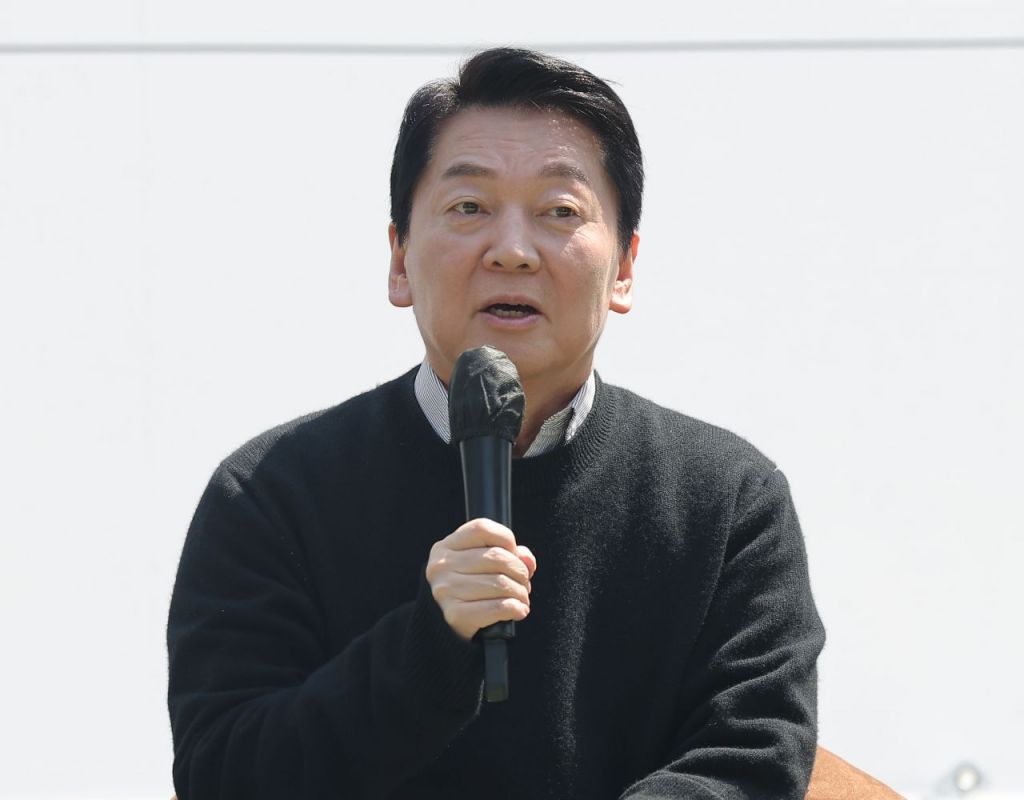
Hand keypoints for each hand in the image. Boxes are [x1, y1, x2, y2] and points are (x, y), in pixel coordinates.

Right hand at [425, 518, 536, 640]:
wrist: (448, 628)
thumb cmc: (471, 589)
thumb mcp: (484, 564)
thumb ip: (509, 554)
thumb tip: (527, 560)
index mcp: (446, 546)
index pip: (483, 528)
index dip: (507, 539)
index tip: (513, 555)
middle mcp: (441, 565)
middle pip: (497, 557)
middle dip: (520, 572)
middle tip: (524, 583)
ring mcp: (446, 590)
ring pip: (501, 583)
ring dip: (521, 593)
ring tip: (522, 598)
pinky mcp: (455, 614)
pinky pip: (498, 607)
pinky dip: (516, 608)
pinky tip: (518, 610)